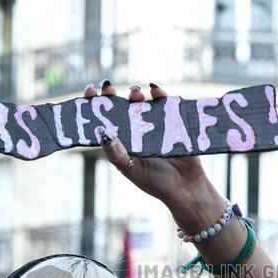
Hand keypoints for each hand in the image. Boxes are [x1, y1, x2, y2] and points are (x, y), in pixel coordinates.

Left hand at [86, 82, 223, 223]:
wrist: (187, 189)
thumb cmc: (157, 183)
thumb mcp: (132, 169)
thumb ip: (116, 153)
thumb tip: (100, 132)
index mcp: (122, 144)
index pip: (104, 121)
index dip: (96, 106)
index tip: (90, 92)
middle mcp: (136, 134)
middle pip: (121, 108)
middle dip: (113, 95)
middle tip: (108, 87)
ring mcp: (155, 127)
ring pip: (142, 103)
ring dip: (136, 94)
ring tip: (135, 93)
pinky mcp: (173, 123)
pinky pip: (165, 104)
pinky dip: (160, 94)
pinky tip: (155, 90)